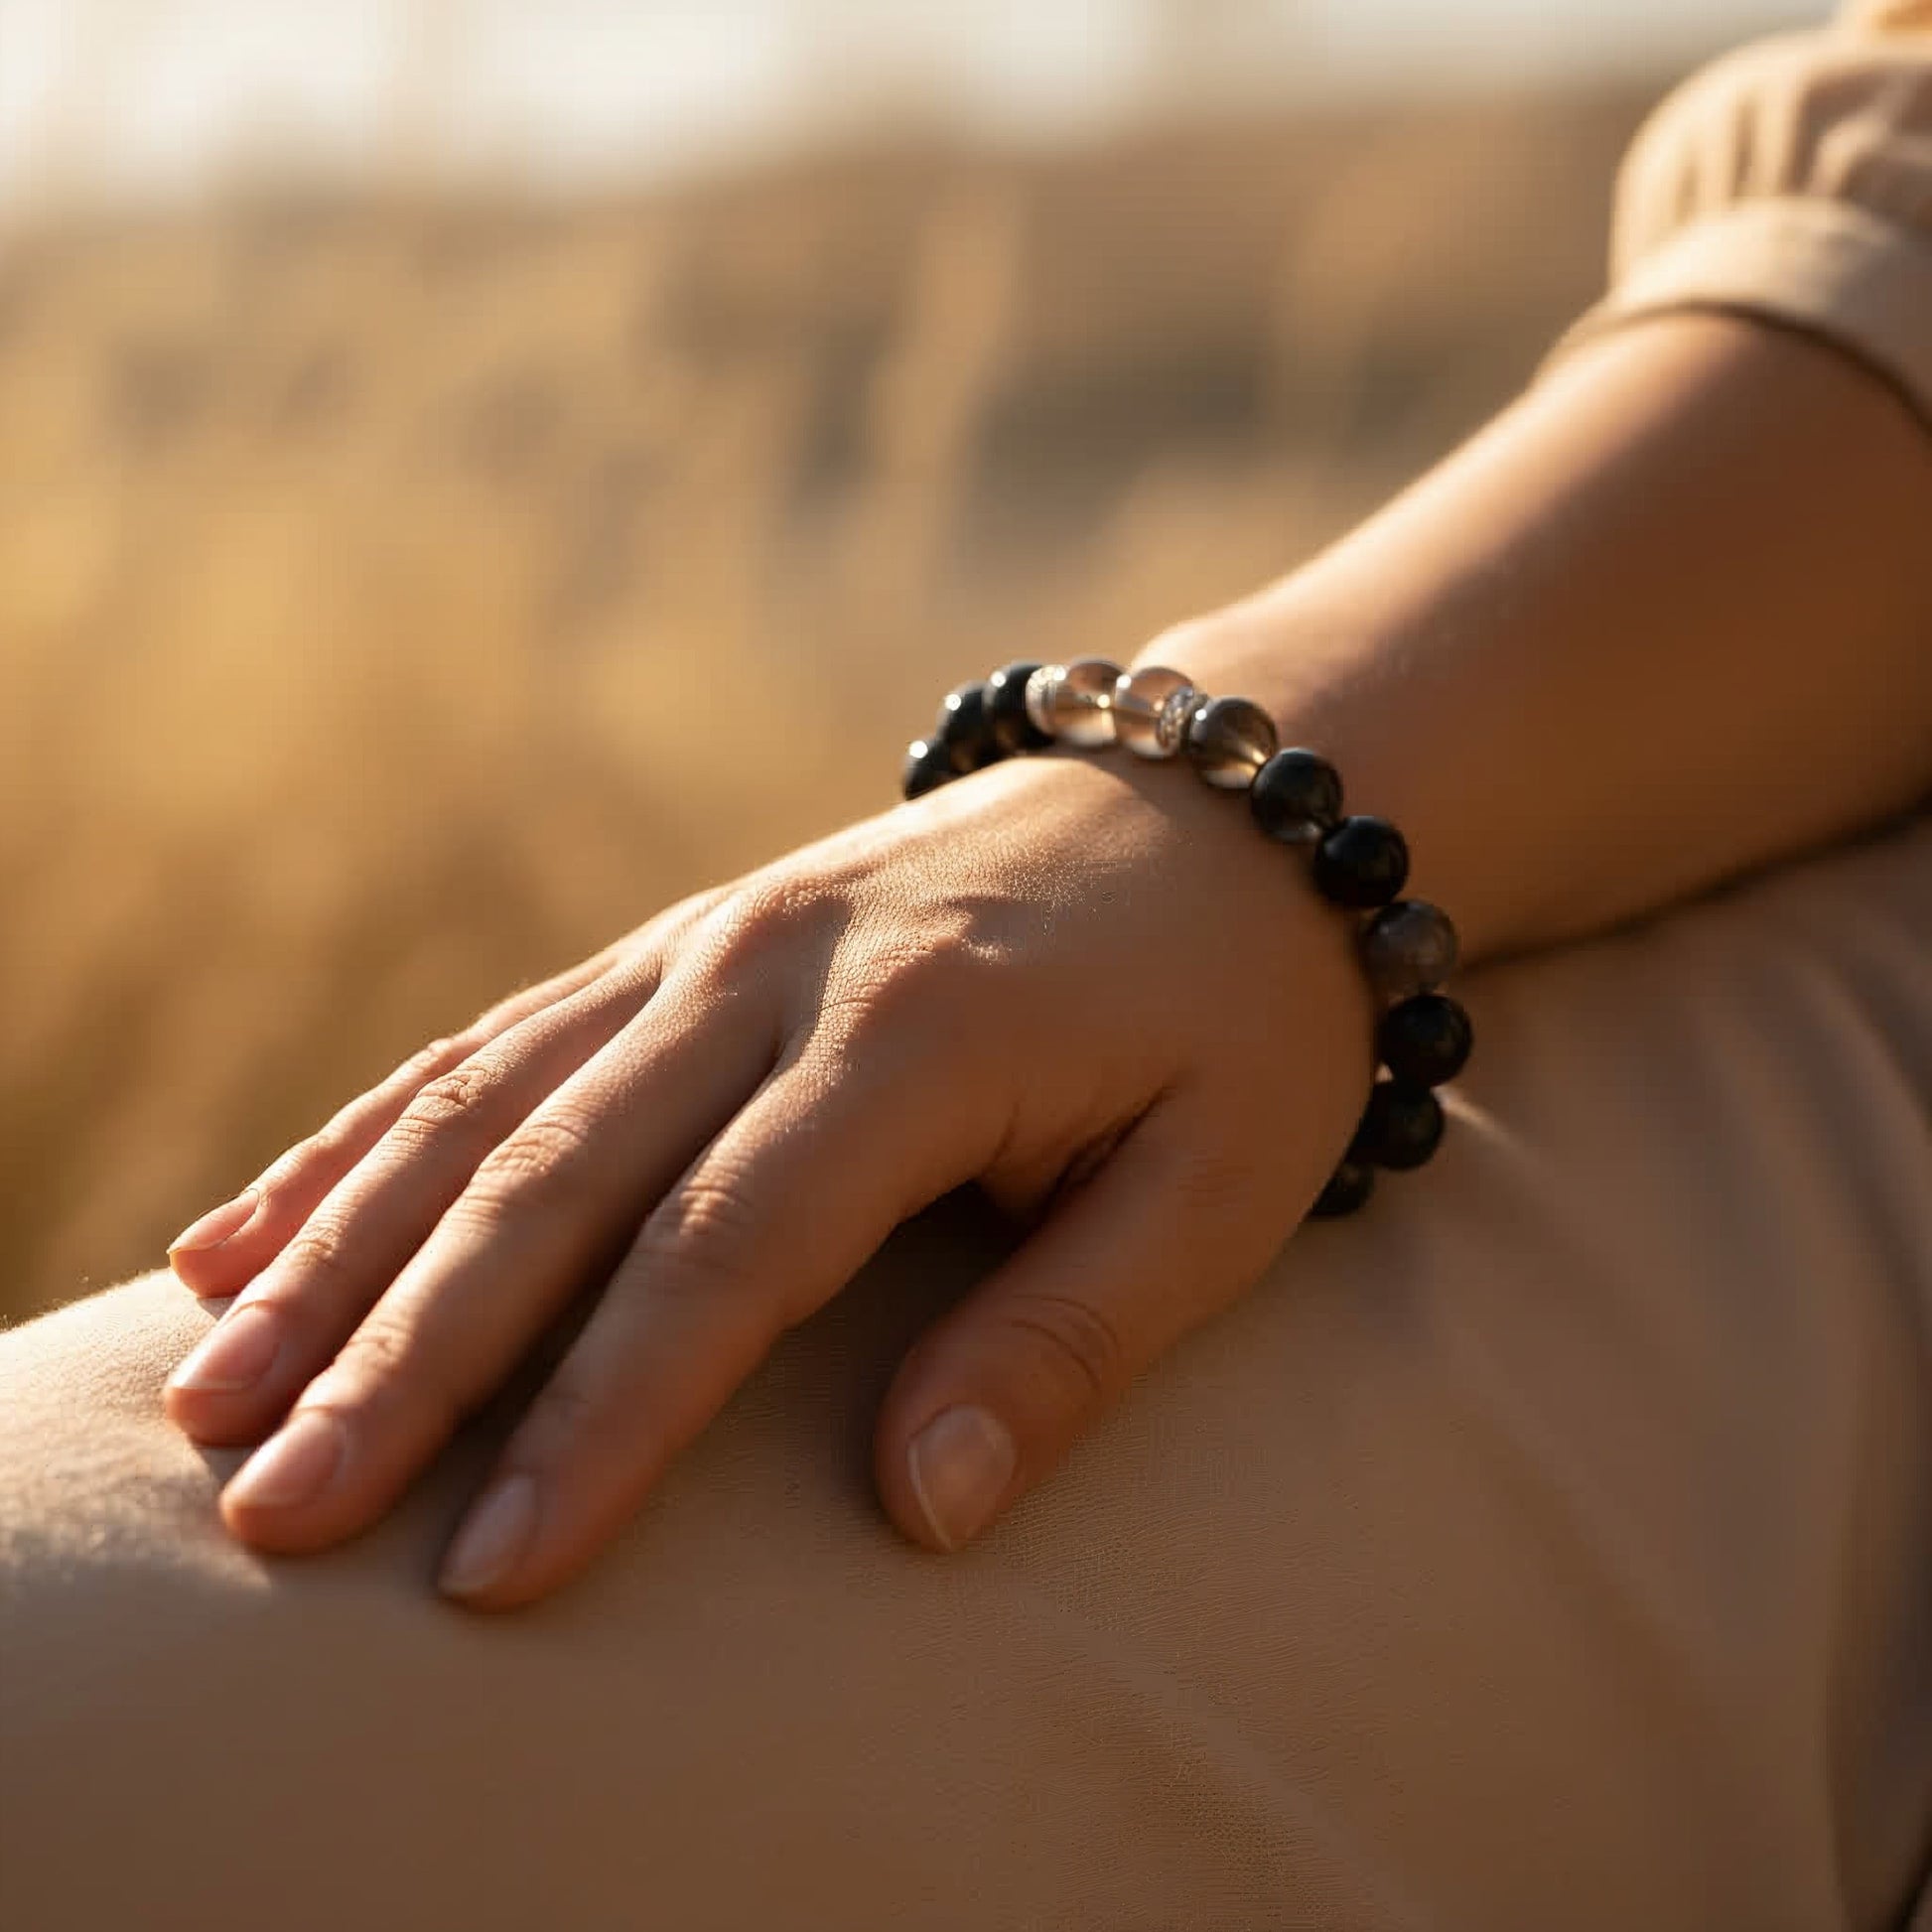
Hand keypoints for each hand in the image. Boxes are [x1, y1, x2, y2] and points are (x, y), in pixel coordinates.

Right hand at [163, 750, 1372, 1608]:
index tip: (496, 1572)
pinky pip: (500, 1037)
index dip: (606, 1419)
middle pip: (558, 1174)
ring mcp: (715, 935)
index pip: (726, 1253)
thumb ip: (1067, 1338)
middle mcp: (779, 970)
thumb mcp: (1222, 1184)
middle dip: (406, 1355)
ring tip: (213, 1388)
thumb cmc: (1242, 1013)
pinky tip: (252, 1222)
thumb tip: (918, 1510)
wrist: (1225, 803)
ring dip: (342, 1247)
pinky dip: (370, 1135)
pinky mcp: (688, 933)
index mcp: (918, 1038)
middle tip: (271, 1512)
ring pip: (488, 1100)